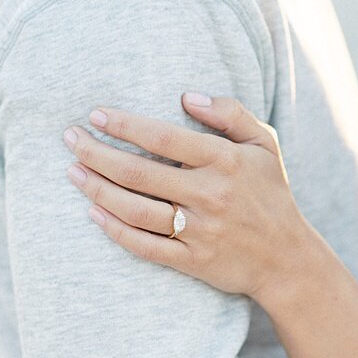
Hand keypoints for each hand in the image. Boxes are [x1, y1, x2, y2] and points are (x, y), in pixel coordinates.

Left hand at [63, 94, 315, 304]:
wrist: (288, 259)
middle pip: (138, 173)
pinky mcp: (192, 261)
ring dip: (97, 189)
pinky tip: (93, 213)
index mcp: (225, 161)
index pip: (164, 137)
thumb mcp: (264, 145)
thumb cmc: (271, 194)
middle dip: (97, 153)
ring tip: (72, 172)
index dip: (125, 125)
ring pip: (134, 209)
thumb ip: (231, 113)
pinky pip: (144, 246)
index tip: (96, 115)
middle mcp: (210, 195)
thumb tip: (187, 96)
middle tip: (70, 138)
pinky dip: (115, 230)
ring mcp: (199, 231)